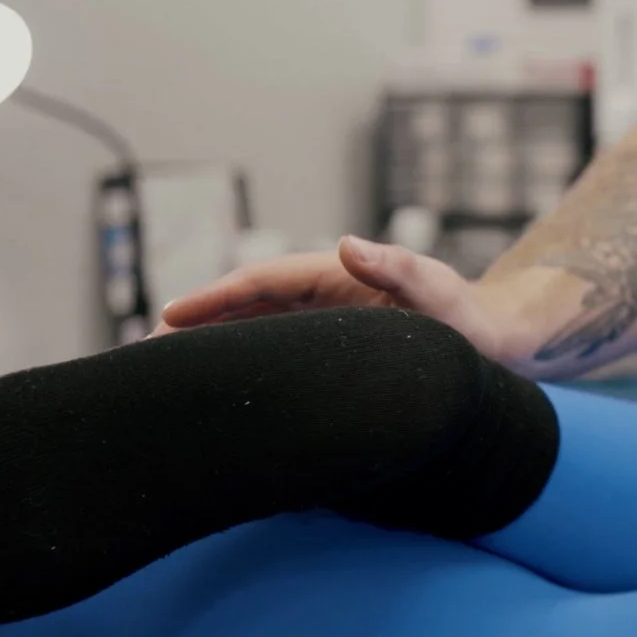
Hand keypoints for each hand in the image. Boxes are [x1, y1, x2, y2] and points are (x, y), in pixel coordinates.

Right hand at [155, 237, 515, 361]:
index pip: (261, 282)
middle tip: (141, 356)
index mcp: (336, 276)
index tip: (168, 318)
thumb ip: (398, 269)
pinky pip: (274, 355)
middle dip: (193, 325)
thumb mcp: (437, 293)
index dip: (213, 299)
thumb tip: (347, 245)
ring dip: (208, 348)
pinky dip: (240, 366)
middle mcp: (323, 295)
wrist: (496, 344)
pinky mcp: (330, 350)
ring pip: (251, 332)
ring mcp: (323, 323)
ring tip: (160, 376)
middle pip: (243, 306)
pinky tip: (216, 392)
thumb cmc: (470, 319)